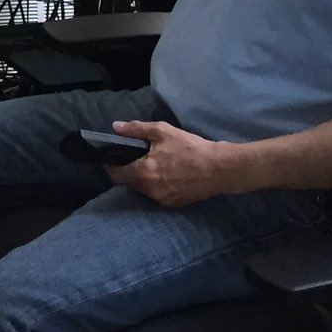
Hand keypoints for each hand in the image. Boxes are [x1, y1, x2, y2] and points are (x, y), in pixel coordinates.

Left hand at [106, 120, 248, 207]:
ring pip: (145, 189)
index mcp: (143, 173)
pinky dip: (159, 185)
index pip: (116, 175)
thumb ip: (136, 129)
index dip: (111, 166)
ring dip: (145, 178)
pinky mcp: (176, 204)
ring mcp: (163, 200)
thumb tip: (116, 127)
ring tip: (156, 163)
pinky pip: (159, 194)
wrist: (219, 168)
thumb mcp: (161, 131)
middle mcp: (150, 191)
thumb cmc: (189, 147)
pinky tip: (169, 174)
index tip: (114, 157)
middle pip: (130, 182)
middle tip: (139, 156)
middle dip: (130, 170)